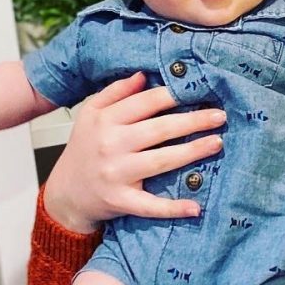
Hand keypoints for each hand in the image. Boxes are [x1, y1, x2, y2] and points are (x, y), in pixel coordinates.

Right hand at [43, 74, 225, 232]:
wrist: (65, 192)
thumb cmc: (84, 149)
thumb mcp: (90, 114)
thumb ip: (115, 92)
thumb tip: (143, 75)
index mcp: (105, 120)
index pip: (146, 102)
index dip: (175, 95)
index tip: (200, 89)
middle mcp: (110, 145)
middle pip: (159, 129)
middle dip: (193, 121)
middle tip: (219, 116)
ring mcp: (116, 174)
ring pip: (161, 161)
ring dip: (192, 152)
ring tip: (217, 143)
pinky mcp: (120, 201)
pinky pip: (150, 205)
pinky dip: (172, 208)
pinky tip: (195, 207)